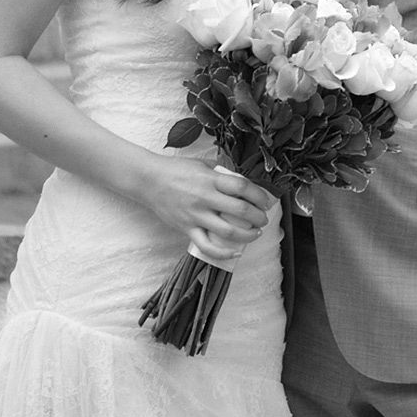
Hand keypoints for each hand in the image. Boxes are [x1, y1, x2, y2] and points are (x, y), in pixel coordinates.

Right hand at [140, 159, 271, 263]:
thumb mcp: (203, 164)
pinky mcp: (186, 229)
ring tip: (255, 233)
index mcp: (210, 179)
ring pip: (227, 231)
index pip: (242, 187)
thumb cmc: (177, 169)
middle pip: (240, 210)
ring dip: (247, 234)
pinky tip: (236, 251)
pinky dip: (224, 252)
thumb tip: (241, 182)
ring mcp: (195, 216)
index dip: (259, 195)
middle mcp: (205, 198)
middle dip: (258, 216)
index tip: (266, 201)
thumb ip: (222, 173)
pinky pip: (207, 246)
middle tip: (264, 218)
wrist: (149, 181)